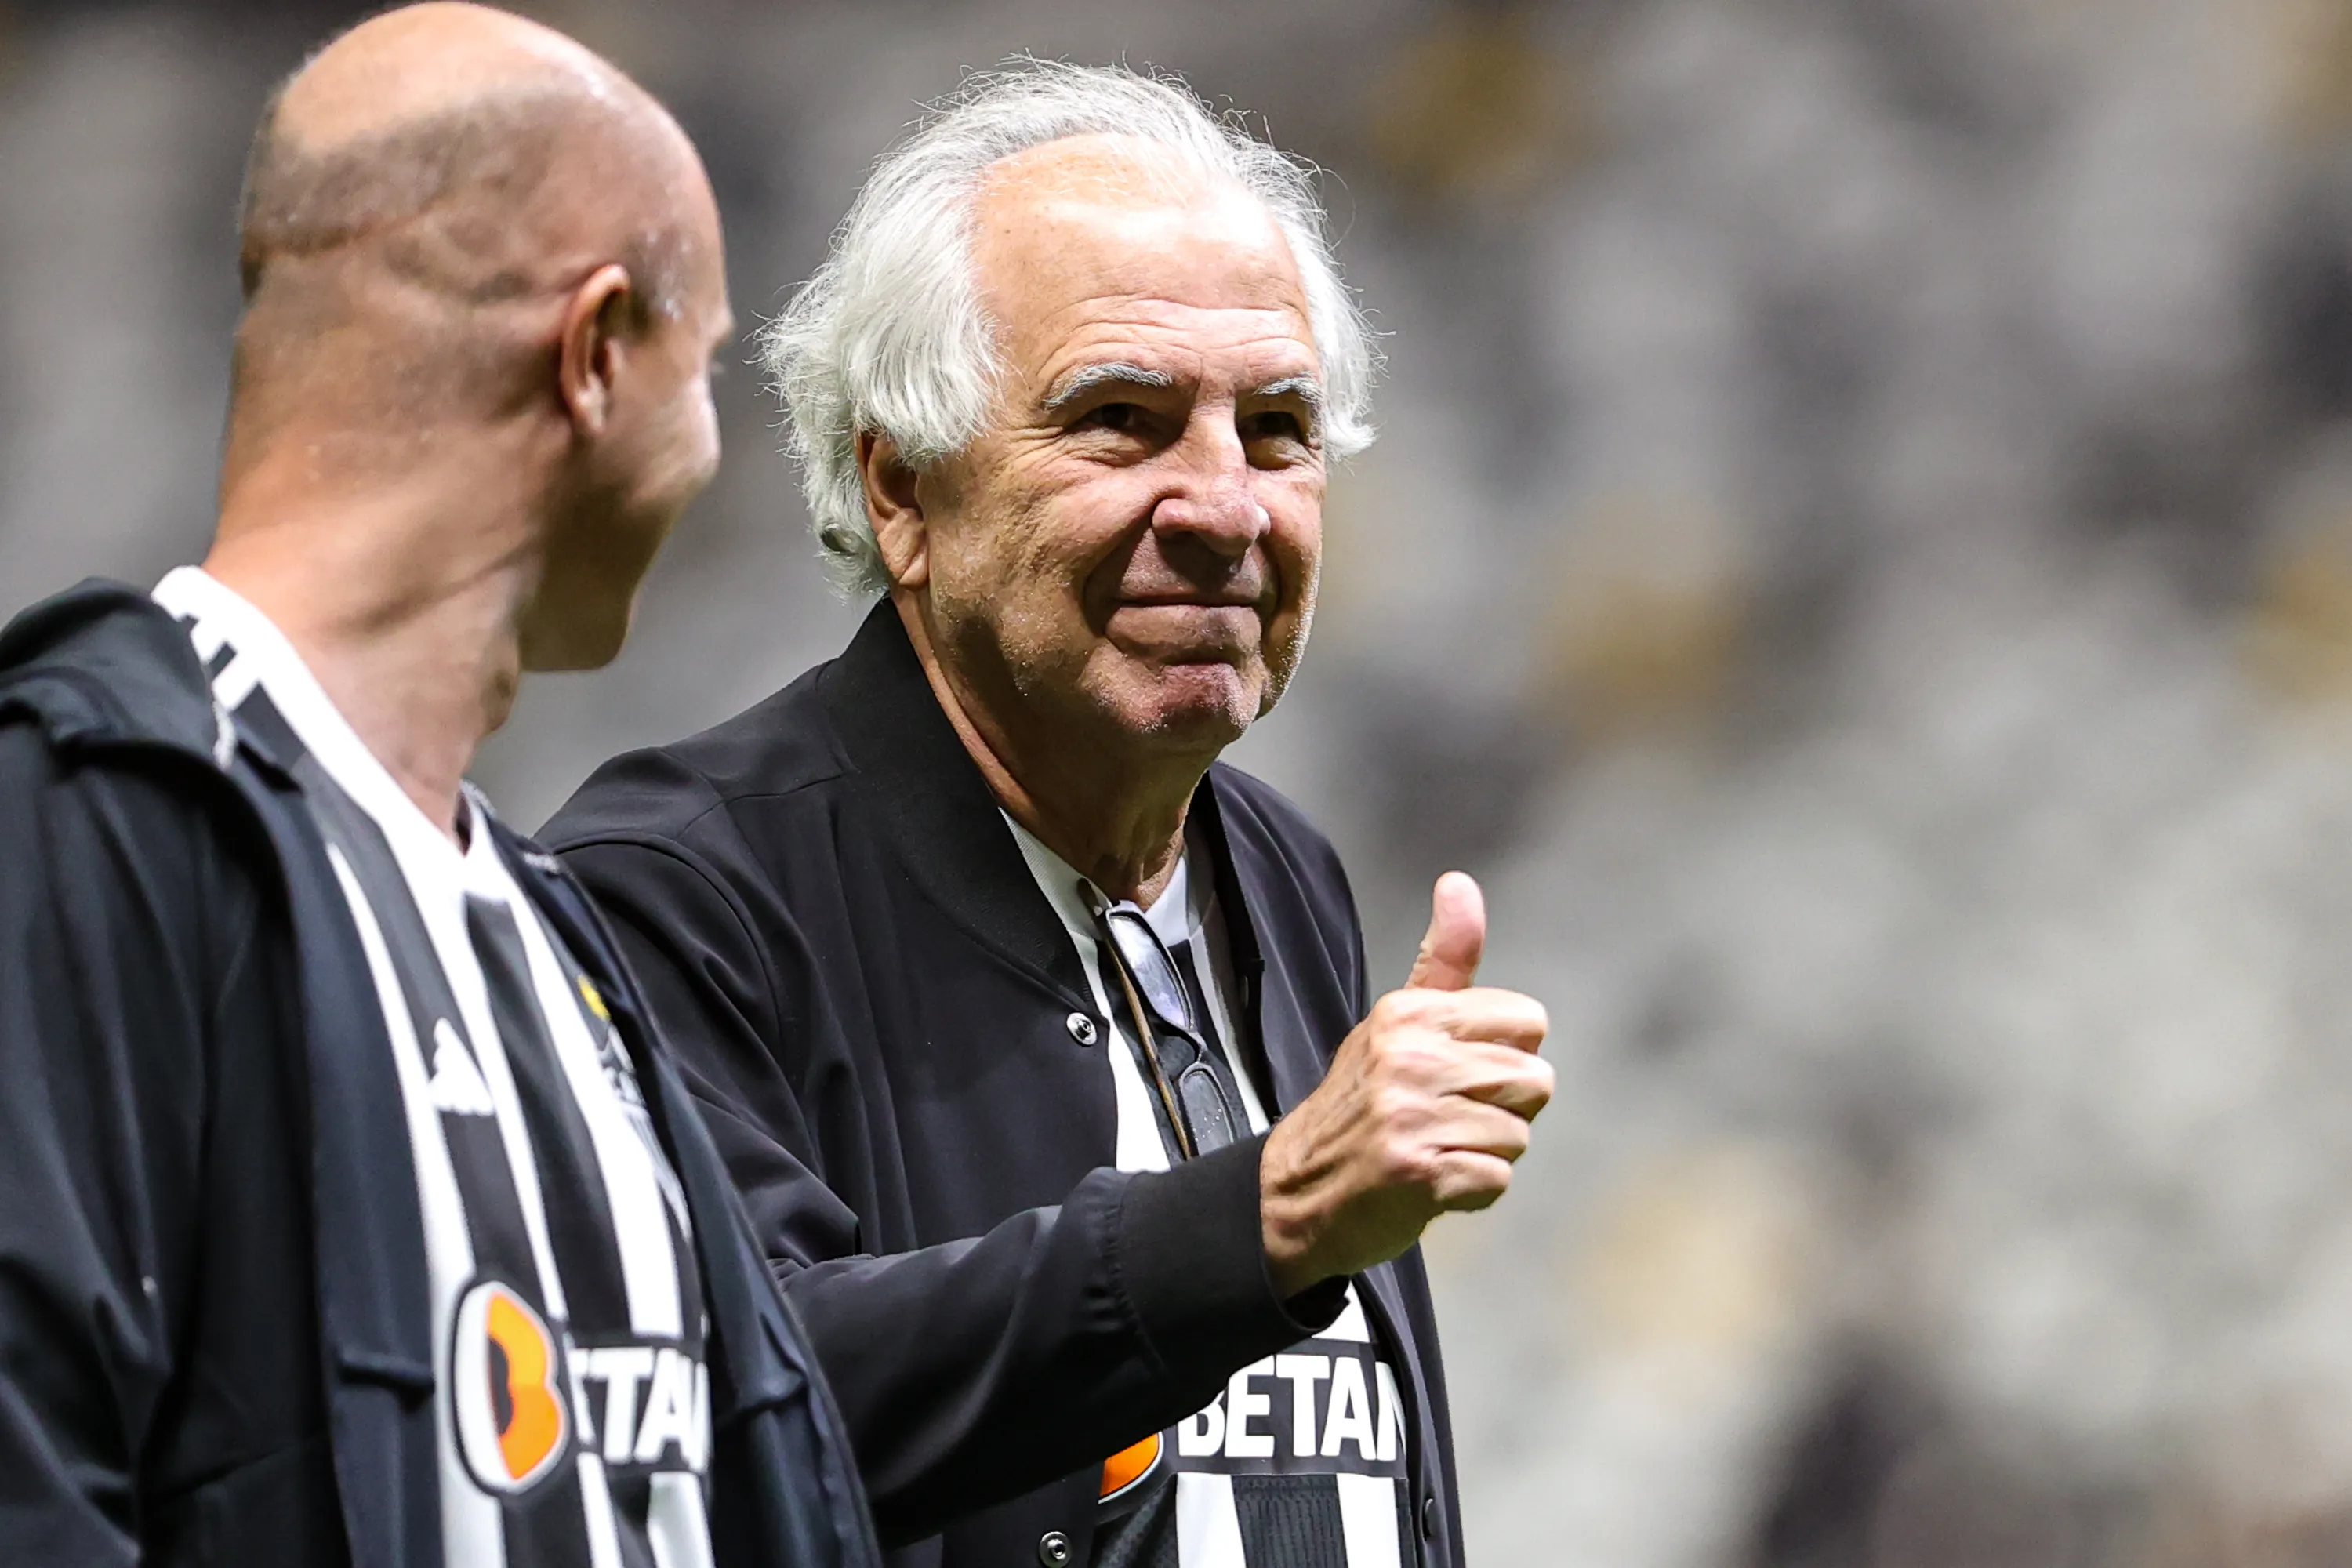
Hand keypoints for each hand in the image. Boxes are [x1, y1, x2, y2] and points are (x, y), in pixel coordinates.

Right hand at [1260, 872, 1552, 1297]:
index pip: (1528, 1021)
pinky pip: (1498, 1178)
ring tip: (1440, 1147)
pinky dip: (1474, 1190)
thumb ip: (1445, 958)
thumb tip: (1459, 881)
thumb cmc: (1363, 1103)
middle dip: (1505, 1108)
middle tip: (1450, 1117)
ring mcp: (1412, 1116)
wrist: (1297, 1190)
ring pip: (1519, 1133)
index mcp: (1410, 1014)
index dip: (1507, 1054)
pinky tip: (1434, 1181)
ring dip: (1488, 1152)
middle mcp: (1409, 1057)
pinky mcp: (1420, 1172)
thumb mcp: (1397, 1021)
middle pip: (1535, 1079)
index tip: (1461, 1071)